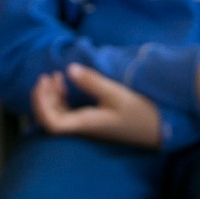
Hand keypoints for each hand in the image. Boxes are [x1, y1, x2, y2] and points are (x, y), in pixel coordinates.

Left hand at [31, 64, 161, 146]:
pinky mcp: (93, 121)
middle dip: (43, 98)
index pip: (51, 124)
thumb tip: (70, 69)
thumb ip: (91, 82)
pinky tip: (65, 84)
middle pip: (49, 120)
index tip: (45, 81)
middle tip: (48, 75)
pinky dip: (61, 98)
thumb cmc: (139, 113)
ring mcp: (87, 126)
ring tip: (55, 76)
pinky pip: (68, 112)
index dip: (41, 103)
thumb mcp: (116, 93)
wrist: (158, 129)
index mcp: (86, 124)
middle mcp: (83, 128)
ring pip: (58, 115)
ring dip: (51, 97)